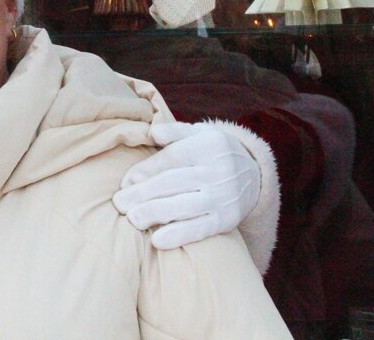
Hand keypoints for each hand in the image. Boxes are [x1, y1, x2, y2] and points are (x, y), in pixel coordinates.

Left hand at [113, 122, 260, 249]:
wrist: (254, 175)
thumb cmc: (213, 153)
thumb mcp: (200, 134)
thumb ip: (175, 132)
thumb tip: (153, 131)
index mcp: (207, 146)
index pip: (172, 158)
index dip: (145, 170)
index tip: (125, 182)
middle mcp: (217, 172)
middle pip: (174, 182)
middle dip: (143, 194)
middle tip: (119, 204)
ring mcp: (223, 198)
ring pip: (185, 207)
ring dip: (155, 214)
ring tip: (132, 219)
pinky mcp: (226, 220)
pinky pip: (200, 229)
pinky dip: (178, 236)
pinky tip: (157, 241)